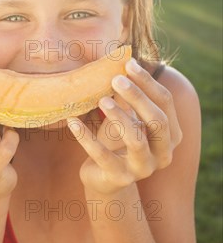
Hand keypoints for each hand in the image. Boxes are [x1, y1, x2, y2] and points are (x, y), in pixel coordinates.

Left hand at [68, 58, 182, 194]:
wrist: (103, 179)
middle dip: (138, 97)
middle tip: (115, 79)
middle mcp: (163, 154)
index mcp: (170, 135)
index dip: (148, 83)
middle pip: (157, 121)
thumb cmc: (115, 143)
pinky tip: (72, 121)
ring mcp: (143, 169)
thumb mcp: (124, 119)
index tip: (129, 64)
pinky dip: (86, 136)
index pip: (166, 103)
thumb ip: (127, 99)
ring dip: (119, 117)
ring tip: (101, 100)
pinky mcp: (119, 178)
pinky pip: (102, 155)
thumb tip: (118, 63)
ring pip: (136, 140)